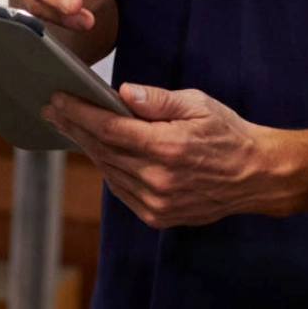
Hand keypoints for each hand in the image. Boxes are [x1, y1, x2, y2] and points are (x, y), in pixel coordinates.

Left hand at [47, 84, 282, 228]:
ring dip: (88, 147)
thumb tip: (123, 93)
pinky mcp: (158, 216)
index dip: (79, 113)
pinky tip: (101, 152)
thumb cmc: (228, 134)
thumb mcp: (198, 104)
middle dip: (75, 127)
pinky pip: (122, 190)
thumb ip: (158, 100)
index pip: (109, 128)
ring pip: (109, 170)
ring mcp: (156, 202)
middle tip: (53, 109)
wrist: (254, 176)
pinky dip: (108, 169)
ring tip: (72, 127)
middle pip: (102, 149)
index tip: (58, 99)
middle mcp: (157, 178)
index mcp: (166, 146)